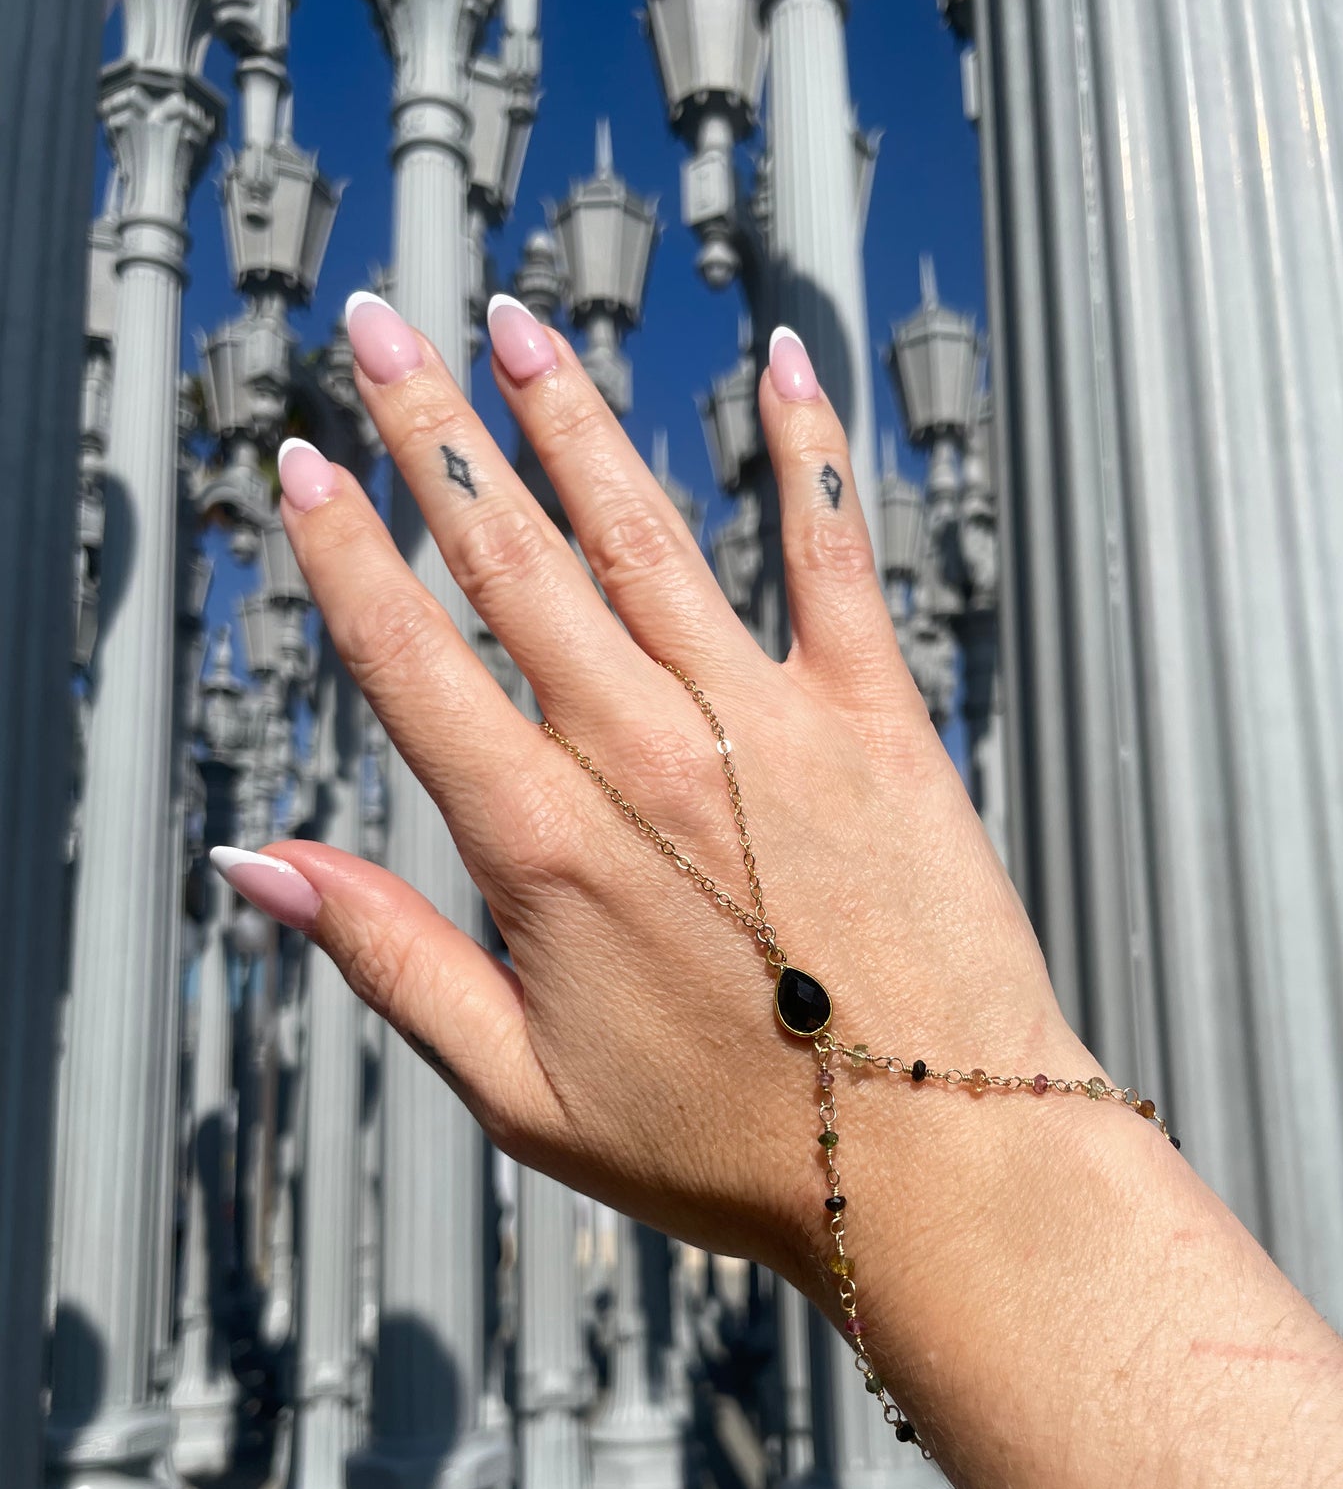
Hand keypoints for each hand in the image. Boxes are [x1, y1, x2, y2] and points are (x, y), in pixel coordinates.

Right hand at [230, 296, 1087, 1294]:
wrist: (935, 1161)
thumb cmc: (732, 1147)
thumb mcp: (521, 1090)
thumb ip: (389, 960)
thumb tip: (260, 865)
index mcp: (546, 845)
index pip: (413, 662)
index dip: (347, 557)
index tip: (306, 469)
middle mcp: (646, 755)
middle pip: (512, 562)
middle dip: (434, 435)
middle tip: (379, 331)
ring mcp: (769, 724)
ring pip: (647, 533)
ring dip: (572, 420)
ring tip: (515, 327)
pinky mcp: (878, 720)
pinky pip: (836, 556)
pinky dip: (809, 455)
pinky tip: (785, 364)